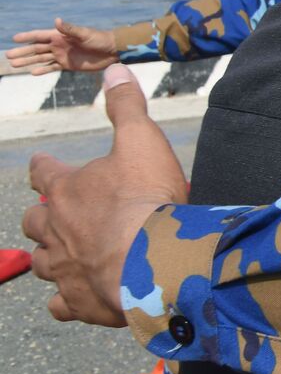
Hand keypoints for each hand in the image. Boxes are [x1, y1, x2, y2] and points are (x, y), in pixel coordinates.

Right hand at [6, 18, 118, 74]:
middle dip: (22, 52)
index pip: (39, 35)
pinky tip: (32, 73)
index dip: (27, 37)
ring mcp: (62, 55)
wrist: (113, 51)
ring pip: (41, 59)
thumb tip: (56, 20)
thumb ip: (69, 29)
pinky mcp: (68, 65)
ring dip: (28, 62)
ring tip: (14, 65)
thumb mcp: (84, 34)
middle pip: (36, 49)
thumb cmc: (100, 39)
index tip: (14, 38)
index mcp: (60, 35)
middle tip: (8, 56)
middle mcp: (58, 45)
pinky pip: (52, 68)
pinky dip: (43, 70)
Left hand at [23, 65, 187, 325]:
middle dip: (42, 216)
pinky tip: (74, 299)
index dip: (44, 166)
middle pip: (35, 221)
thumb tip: (114, 69)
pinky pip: (61, 304)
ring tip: (61, 255)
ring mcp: (64, 268)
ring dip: (50, 256)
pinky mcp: (79, 301)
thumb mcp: (141, 140)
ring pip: (42, 263)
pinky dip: (65, 300)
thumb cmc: (146, 198)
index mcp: (68, 190)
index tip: (42, 163)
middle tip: (54, 214)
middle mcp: (55, 230)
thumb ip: (126, 106)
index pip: (44, 172)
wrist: (153, 260)